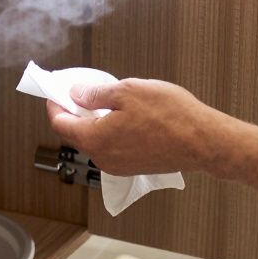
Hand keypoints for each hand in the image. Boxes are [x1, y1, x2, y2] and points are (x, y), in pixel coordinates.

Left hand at [44, 79, 244, 177]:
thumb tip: (77, 94)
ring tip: (106, 102)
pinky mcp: (134, 167)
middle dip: (74, 113)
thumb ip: (96, 94)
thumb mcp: (128, 91)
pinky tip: (125, 117)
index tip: (55, 93)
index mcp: (95, 139)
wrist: (203, 142)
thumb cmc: (170, 115)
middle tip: (80, 93)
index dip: (54, 105)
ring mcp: (119, 166)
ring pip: (96, 142)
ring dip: (94, 123)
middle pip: (76, 135)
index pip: (60, 124)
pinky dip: (110, 132)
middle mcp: (103, 158)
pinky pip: (113, 148)